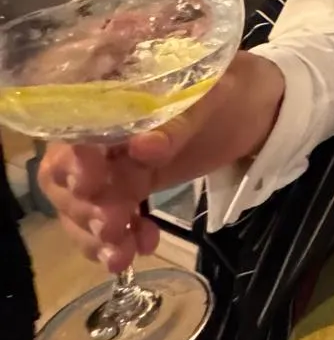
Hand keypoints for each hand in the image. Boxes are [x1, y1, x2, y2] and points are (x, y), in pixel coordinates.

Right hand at [40, 52, 284, 271]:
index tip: (91, 184)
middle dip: (82, 207)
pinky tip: (144, 247)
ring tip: (123, 254)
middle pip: (64, 176)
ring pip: (82, 206)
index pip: (71, 129)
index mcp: (111, 94)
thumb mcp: (212, 96)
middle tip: (113, 225)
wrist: (263, 107)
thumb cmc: (235, 85)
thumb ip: (177, 123)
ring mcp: (115, 163)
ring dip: (95, 235)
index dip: (71, 159)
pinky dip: (119, 241)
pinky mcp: (132, 189)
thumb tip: (144, 148)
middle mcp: (102, 131)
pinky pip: (110, 221)